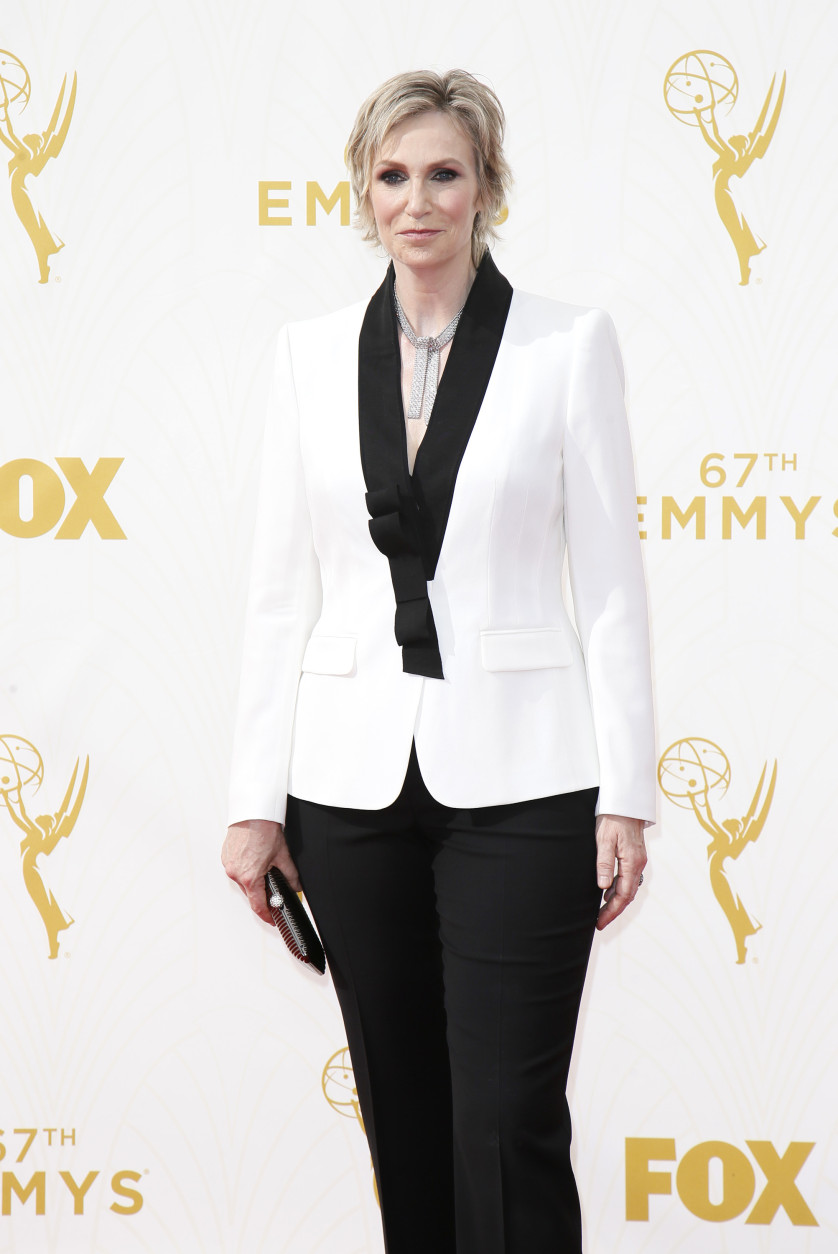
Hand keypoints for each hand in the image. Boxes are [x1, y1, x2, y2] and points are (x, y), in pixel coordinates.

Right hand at [221, 819, 300, 923]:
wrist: (253, 811)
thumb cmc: (264, 830)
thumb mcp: (283, 855)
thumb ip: (290, 875)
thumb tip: (295, 886)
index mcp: (249, 877)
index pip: (258, 905)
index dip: (267, 915)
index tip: (272, 919)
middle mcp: (235, 873)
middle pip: (250, 893)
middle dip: (262, 894)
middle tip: (274, 889)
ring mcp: (228, 864)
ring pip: (242, 881)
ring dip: (253, 881)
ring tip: (265, 868)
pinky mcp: (226, 856)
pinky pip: (236, 869)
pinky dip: (245, 870)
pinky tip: (255, 860)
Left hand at [595, 813, 646, 930]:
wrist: (625, 801)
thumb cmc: (612, 818)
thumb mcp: (604, 840)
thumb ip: (604, 863)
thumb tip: (603, 887)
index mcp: (632, 862)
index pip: (623, 895)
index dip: (611, 911)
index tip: (600, 922)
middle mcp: (638, 864)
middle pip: (627, 895)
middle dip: (614, 911)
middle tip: (599, 923)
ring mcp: (637, 860)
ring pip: (628, 887)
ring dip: (616, 901)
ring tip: (601, 912)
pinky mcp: (634, 855)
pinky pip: (628, 878)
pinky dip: (618, 889)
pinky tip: (607, 892)